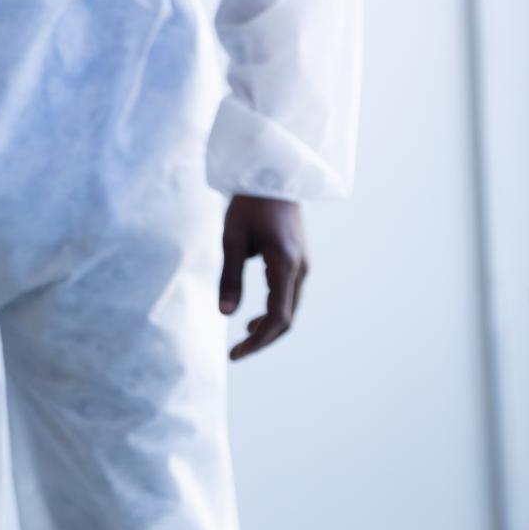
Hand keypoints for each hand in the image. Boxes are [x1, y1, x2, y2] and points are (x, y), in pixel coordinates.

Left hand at [218, 195, 308, 360]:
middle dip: (263, 340)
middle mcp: (300, 269)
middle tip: (237, 353)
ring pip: (290, 309)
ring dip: (269, 327)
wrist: (272, 174)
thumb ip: (230, 276)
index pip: (277, 317)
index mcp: (286, 264)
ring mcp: (302, 265)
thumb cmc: (249, 203)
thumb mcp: (232, 239)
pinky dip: (274, 312)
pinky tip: (254, 316)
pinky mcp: (298, 261)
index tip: (235, 355)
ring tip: (244, 337)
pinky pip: (289, 296)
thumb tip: (225, 314)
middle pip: (287, 319)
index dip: (257, 341)